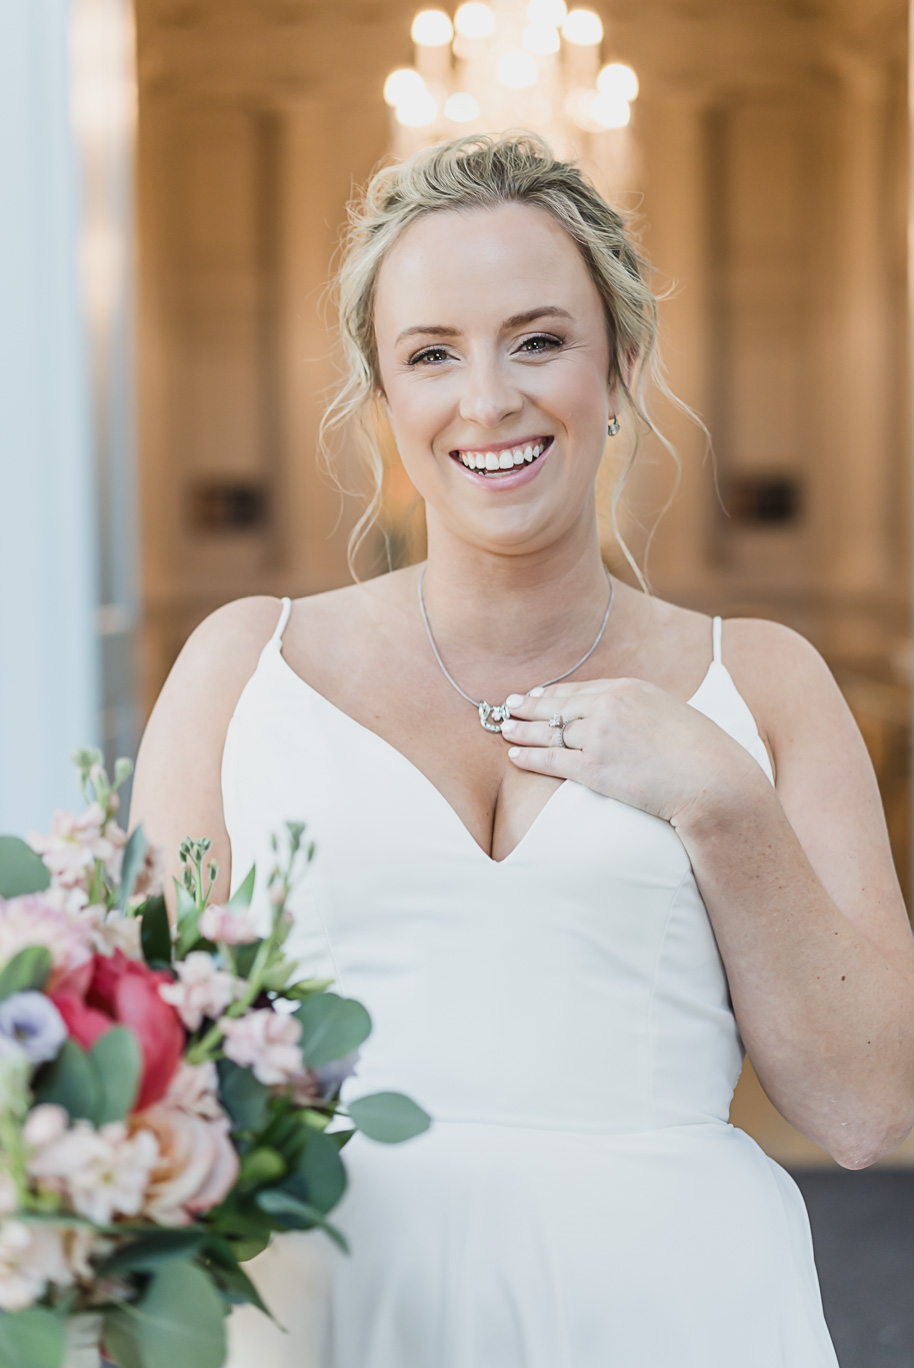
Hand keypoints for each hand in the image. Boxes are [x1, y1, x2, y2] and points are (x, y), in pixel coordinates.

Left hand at [501, 678, 759, 827]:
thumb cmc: (702, 754)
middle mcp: (609, 706)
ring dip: (522, 730)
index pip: (581, 689)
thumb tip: (624, 719)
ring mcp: (599, 736)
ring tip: (504, 730)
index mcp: (630, 688)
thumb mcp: (671, 714)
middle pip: (558, 705)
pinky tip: (514, 756)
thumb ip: (641, 711)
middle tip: (509, 705)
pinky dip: (529, 757)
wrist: (713, 780)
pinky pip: (552, 760)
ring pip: (549, 731)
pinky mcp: (594, 768)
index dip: (555, 693)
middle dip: (530, 705)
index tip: (537, 694)